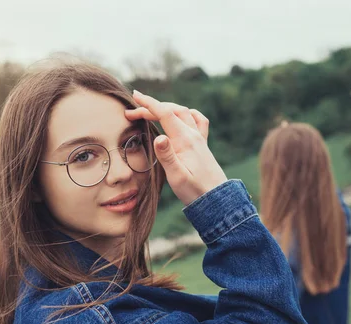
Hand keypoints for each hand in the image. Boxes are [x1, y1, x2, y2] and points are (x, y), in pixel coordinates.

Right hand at [125, 90, 227, 205]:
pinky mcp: (202, 145)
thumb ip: (167, 156)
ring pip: (183, 113)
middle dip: (151, 107)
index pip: (165, 114)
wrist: (217, 200)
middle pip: (172, 111)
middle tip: (132, 112)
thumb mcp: (177, 177)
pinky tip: (182, 116)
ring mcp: (199, 139)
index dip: (148, 104)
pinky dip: (187, 114)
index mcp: (185, 140)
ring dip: (166, 108)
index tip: (135, 96)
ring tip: (151, 111)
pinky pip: (198, 121)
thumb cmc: (195, 191)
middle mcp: (193, 135)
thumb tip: (158, 137)